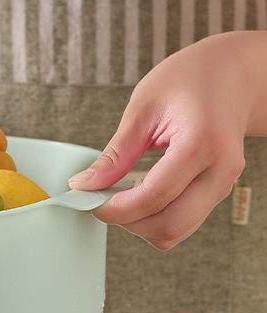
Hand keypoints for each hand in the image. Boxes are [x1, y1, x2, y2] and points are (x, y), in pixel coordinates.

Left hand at [69, 32, 266, 249]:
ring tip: (122, 197)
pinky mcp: (218, 192)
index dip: (115, 209)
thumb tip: (85, 185)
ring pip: (176, 231)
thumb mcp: (144, 107)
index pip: (154, 197)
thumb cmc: (193, 78)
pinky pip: (183, 223)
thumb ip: (116, 153)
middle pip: (169, 225)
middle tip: (104, 202)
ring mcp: (224, 184)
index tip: (91, 200)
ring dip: (142, 225)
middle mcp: (221, 169)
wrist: (236, 72)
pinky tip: (140, 197)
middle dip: (128, 222)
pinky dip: (156, 219)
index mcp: (203, 142)